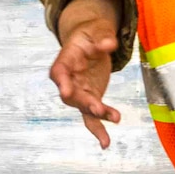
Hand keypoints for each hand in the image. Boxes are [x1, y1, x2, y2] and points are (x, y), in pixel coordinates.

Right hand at [52, 0, 121, 148]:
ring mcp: (79, 92)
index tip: (65, 90)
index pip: (59, 72)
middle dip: (84, 102)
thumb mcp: (97, 30)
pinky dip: (99, 130)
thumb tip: (109, 44)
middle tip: (97, 109)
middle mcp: (68, 80)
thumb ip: (102, 38)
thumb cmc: (91, 34)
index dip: (62, 81)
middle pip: (72, 94)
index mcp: (65, 60)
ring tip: (115, 118)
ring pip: (84, 108)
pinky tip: (105, 144)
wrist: (91, 40)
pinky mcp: (90, 99)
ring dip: (98, 116)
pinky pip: (93, 117)